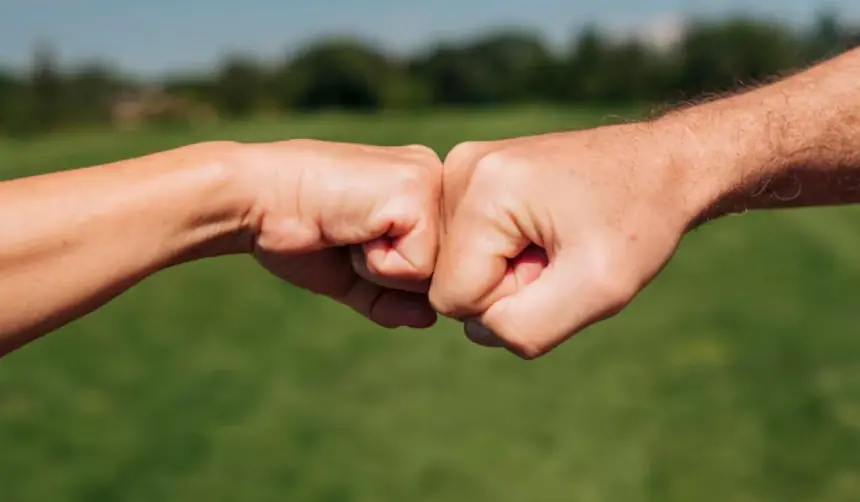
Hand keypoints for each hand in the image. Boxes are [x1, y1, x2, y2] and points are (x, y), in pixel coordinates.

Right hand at [237, 139, 441, 328]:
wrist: (256, 201)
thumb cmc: (297, 234)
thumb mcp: (353, 275)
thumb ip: (393, 298)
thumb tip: (430, 318)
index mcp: (420, 190)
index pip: (438, 263)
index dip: (392, 276)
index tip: (350, 242)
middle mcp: (432, 177)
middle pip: (443, 271)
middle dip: (391, 275)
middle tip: (348, 237)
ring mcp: (428, 180)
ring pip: (436, 271)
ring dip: (383, 269)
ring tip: (349, 232)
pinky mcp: (416, 191)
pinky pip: (418, 266)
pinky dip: (379, 264)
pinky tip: (351, 229)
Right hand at [429, 121, 708, 357]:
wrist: (662, 165)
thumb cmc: (638, 222)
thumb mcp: (598, 290)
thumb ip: (525, 327)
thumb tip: (476, 328)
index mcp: (482, 191)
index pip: (452, 297)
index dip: (510, 302)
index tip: (557, 266)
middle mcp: (459, 168)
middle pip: (449, 279)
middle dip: (506, 285)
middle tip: (559, 254)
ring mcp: (461, 167)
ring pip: (456, 264)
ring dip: (507, 269)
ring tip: (554, 240)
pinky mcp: (471, 174)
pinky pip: (466, 245)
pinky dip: (504, 252)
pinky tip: (542, 230)